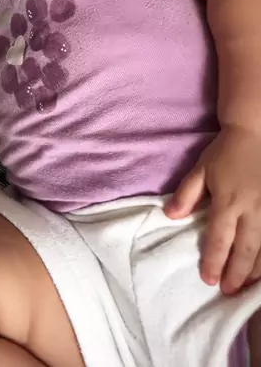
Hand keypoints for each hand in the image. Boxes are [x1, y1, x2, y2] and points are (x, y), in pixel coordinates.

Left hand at [165, 126, 260, 293]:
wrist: (256, 131)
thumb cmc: (226, 152)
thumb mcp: (201, 169)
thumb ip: (186, 194)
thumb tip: (169, 216)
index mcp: (227, 201)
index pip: (219, 239)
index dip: (213, 261)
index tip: (208, 279)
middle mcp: (250, 210)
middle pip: (244, 249)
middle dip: (235, 273)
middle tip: (228, 290)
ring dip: (256, 269)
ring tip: (247, 285)